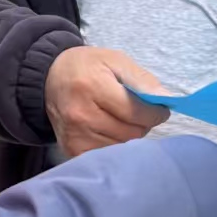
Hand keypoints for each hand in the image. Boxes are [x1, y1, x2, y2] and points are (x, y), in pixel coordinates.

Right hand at [46, 46, 170, 157]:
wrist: (50, 78)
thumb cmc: (87, 67)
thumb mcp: (115, 60)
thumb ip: (141, 78)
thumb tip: (166, 98)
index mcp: (92, 87)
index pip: (137, 112)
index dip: (156, 112)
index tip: (160, 109)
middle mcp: (81, 115)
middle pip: (132, 133)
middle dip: (143, 124)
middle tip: (139, 113)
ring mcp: (75, 136)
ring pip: (122, 147)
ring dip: (130, 136)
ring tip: (123, 120)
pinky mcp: (72, 150)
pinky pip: (107, 156)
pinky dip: (116, 147)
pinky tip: (112, 132)